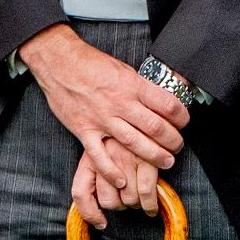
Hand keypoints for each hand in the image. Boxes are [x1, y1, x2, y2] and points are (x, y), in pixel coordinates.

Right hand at [20, 24, 188, 186]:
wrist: (57, 60)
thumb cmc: (89, 62)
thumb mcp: (121, 68)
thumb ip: (139, 86)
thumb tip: (159, 98)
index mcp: (131, 85)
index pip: (167, 105)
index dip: (181, 117)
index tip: (183, 122)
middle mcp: (119, 103)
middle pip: (156, 128)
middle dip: (173, 141)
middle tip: (176, 146)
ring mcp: (101, 118)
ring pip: (134, 143)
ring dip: (154, 156)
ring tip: (165, 162)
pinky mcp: (83, 129)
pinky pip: (100, 156)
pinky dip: (112, 171)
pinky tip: (123, 179)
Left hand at [72, 141, 160, 229]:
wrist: (143, 118)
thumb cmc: (119, 144)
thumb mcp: (99, 155)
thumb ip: (92, 179)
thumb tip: (97, 220)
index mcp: (89, 157)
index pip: (81, 193)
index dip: (89, 213)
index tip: (101, 223)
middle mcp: (105, 158)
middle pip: (109, 202)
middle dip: (120, 204)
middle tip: (126, 195)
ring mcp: (126, 159)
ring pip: (129, 201)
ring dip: (136, 203)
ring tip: (139, 191)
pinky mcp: (147, 160)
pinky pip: (146, 195)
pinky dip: (149, 206)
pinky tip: (151, 207)